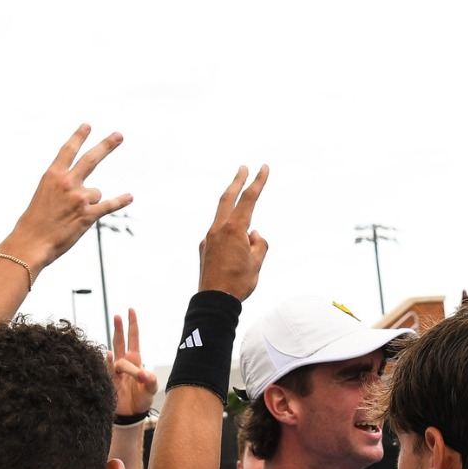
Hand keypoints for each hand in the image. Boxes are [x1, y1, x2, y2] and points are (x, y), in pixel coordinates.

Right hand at [0, 124, 132, 267]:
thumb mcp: (43, 194)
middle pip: (91, 159)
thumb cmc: (34, 221)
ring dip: (89, 203)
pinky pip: (108, 205)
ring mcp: (79, 198)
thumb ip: (62, 185)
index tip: (87, 126)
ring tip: (72, 216)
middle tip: (119, 135)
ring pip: (96, 193)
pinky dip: (120, 201)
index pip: (68, 151)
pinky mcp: (88, 215)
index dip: (78, 137)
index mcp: (53, 175)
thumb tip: (88, 190)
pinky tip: (129, 196)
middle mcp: (67, 183)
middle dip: (106, 145)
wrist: (31, 242)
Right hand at [111, 309, 158, 415]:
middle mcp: (124, 362)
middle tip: (117, 315)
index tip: (130, 310)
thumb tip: (143, 373)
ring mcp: (114, 370)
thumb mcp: (150, 390)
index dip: (132, 324)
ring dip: (114, 341)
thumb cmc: (141, 400)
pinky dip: (107, 361)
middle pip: (120, 341)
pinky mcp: (108, 379)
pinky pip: (106, 368)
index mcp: (135, 360)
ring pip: (114, 352)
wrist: (130, 414)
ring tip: (114, 332)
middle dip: (119, 327)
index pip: (133, 338)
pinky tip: (108, 354)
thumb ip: (150, 381)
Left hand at [198, 165, 269, 299]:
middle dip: (237, 181)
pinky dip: (229, 233)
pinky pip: (219, 234)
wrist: (214, 300)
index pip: (248, 199)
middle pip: (227, 198)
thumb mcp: (257, 262)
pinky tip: (235, 249)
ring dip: (232, 210)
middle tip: (243, 168)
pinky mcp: (205, 248)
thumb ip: (258, 243)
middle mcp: (218, 229)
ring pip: (222, 216)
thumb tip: (253, 234)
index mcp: (234, 229)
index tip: (263, 168)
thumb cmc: (238, 283)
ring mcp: (209, 238)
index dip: (258, 182)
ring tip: (246, 225)